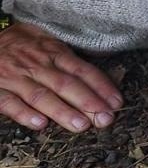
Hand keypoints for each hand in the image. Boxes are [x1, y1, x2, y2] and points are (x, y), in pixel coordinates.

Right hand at [0, 20, 121, 131]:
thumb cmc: (22, 43)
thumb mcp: (48, 42)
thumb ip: (70, 59)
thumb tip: (100, 77)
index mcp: (54, 52)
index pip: (83, 70)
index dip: (101, 87)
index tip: (117, 103)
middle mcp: (37, 65)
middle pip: (66, 84)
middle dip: (88, 102)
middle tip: (105, 119)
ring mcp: (15, 77)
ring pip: (41, 96)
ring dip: (62, 111)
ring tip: (81, 125)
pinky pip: (9, 102)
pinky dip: (25, 113)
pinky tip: (40, 124)